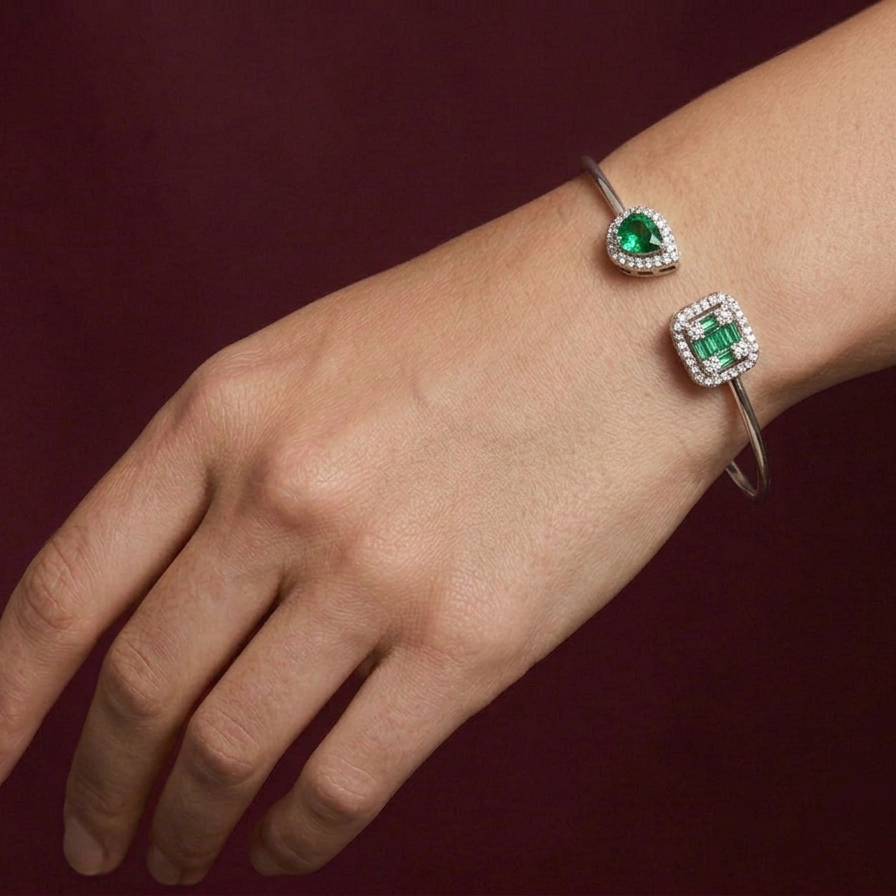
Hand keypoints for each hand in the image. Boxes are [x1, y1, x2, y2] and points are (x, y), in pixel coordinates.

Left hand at [0, 182, 724, 882]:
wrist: (639, 307)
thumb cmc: (483, 321)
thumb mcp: (316, 359)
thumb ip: (237, 468)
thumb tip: (186, 593)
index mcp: (223, 413)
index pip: (66, 589)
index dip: (6, 698)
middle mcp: (282, 497)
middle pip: (143, 687)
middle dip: (104, 784)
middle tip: (99, 839)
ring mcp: (375, 575)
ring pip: (234, 748)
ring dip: (193, 822)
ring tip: (183, 856)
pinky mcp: (473, 642)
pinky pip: (345, 776)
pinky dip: (299, 834)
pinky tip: (286, 849)